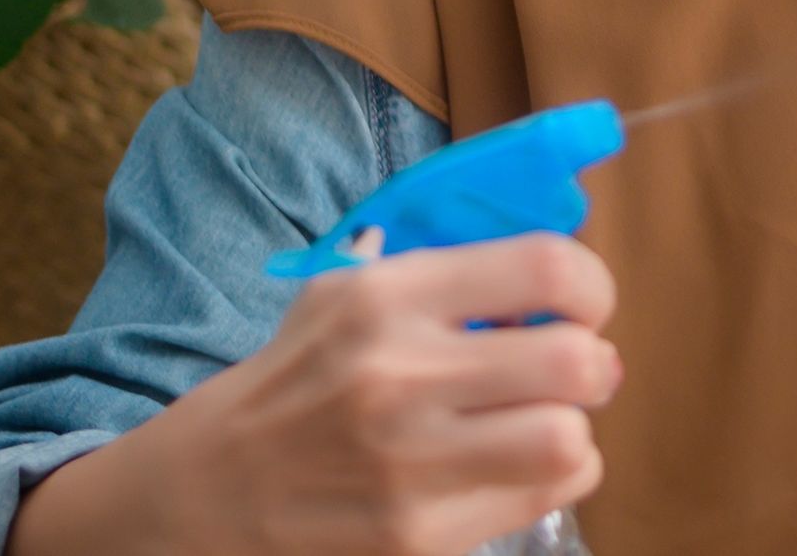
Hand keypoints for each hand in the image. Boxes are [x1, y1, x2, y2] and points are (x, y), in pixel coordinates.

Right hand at [11, 233, 621, 555]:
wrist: (202, 492)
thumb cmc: (292, 382)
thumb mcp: (342, 296)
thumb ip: (443, 272)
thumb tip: (551, 267)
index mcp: (385, 298)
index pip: (548, 268)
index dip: (591, 286)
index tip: (579, 304)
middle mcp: (400, 376)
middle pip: (577, 361)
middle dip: (593, 362)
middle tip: (573, 369)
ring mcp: (410, 464)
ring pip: (570, 438)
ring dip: (573, 427)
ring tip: (543, 421)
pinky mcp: (418, 535)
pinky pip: (547, 495)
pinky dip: (552, 478)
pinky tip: (511, 466)